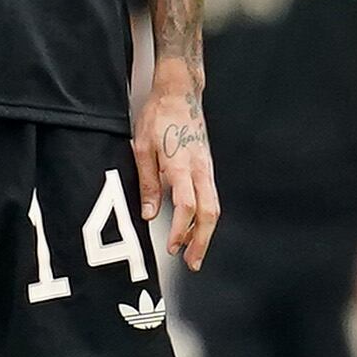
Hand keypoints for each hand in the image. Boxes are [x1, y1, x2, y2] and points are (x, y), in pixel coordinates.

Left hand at [134, 77, 219, 268]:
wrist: (180, 93)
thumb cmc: (159, 116)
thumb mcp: (142, 147)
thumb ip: (147, 182)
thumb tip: (150, 214)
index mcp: (181, 164)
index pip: (186, 206)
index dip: (180, 231)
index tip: (171, 248)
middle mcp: (200, 169)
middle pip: (209, 213)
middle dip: (202, 241)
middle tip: (192, 263)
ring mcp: (207, 168)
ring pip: (213, 207)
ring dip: (205, 232)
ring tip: (193, 252)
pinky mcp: (207, 167)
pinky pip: (210, 197)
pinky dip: (205, 217)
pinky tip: (194, 227)